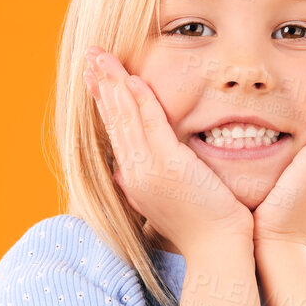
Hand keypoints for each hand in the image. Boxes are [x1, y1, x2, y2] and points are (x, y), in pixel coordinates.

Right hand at [84, 46, 253, 251]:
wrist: (216, 250)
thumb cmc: (200, 228)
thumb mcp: (163, 204)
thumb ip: (141, 186)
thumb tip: (121, 175)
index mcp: (133, 180)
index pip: (114, 132)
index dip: (103, 102)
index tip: (94, 78)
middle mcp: (134, 173)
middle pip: (112, 120)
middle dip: (100, 85)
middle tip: (90, 55)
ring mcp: (148, 169)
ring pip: (125, 119)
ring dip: (113, 84)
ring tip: (101, 58)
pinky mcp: (169, 167)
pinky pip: (151, 126)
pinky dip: (139, 101)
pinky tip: (133, 80)